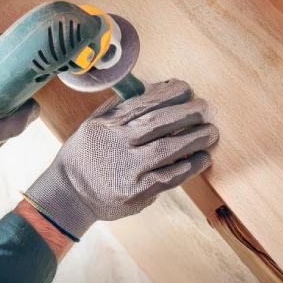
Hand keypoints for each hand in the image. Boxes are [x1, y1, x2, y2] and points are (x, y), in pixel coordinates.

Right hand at [24, 79, 216, 239]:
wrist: (70, 195)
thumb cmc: (85, 155)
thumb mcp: (93, 124)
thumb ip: (119, 108)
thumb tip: (154, 88)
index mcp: (106, 125)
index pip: (142, 104)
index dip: (168, 94)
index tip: (186, 89)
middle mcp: (117, 145)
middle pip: (158, 123)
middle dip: (187, 114)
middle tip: (206, 109)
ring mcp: (127, 170)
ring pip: (167, 149)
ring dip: (194, 139)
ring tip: (211, 132)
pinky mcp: (137, 192)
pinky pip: (169, 177)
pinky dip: (189, 166)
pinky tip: (202, 158)